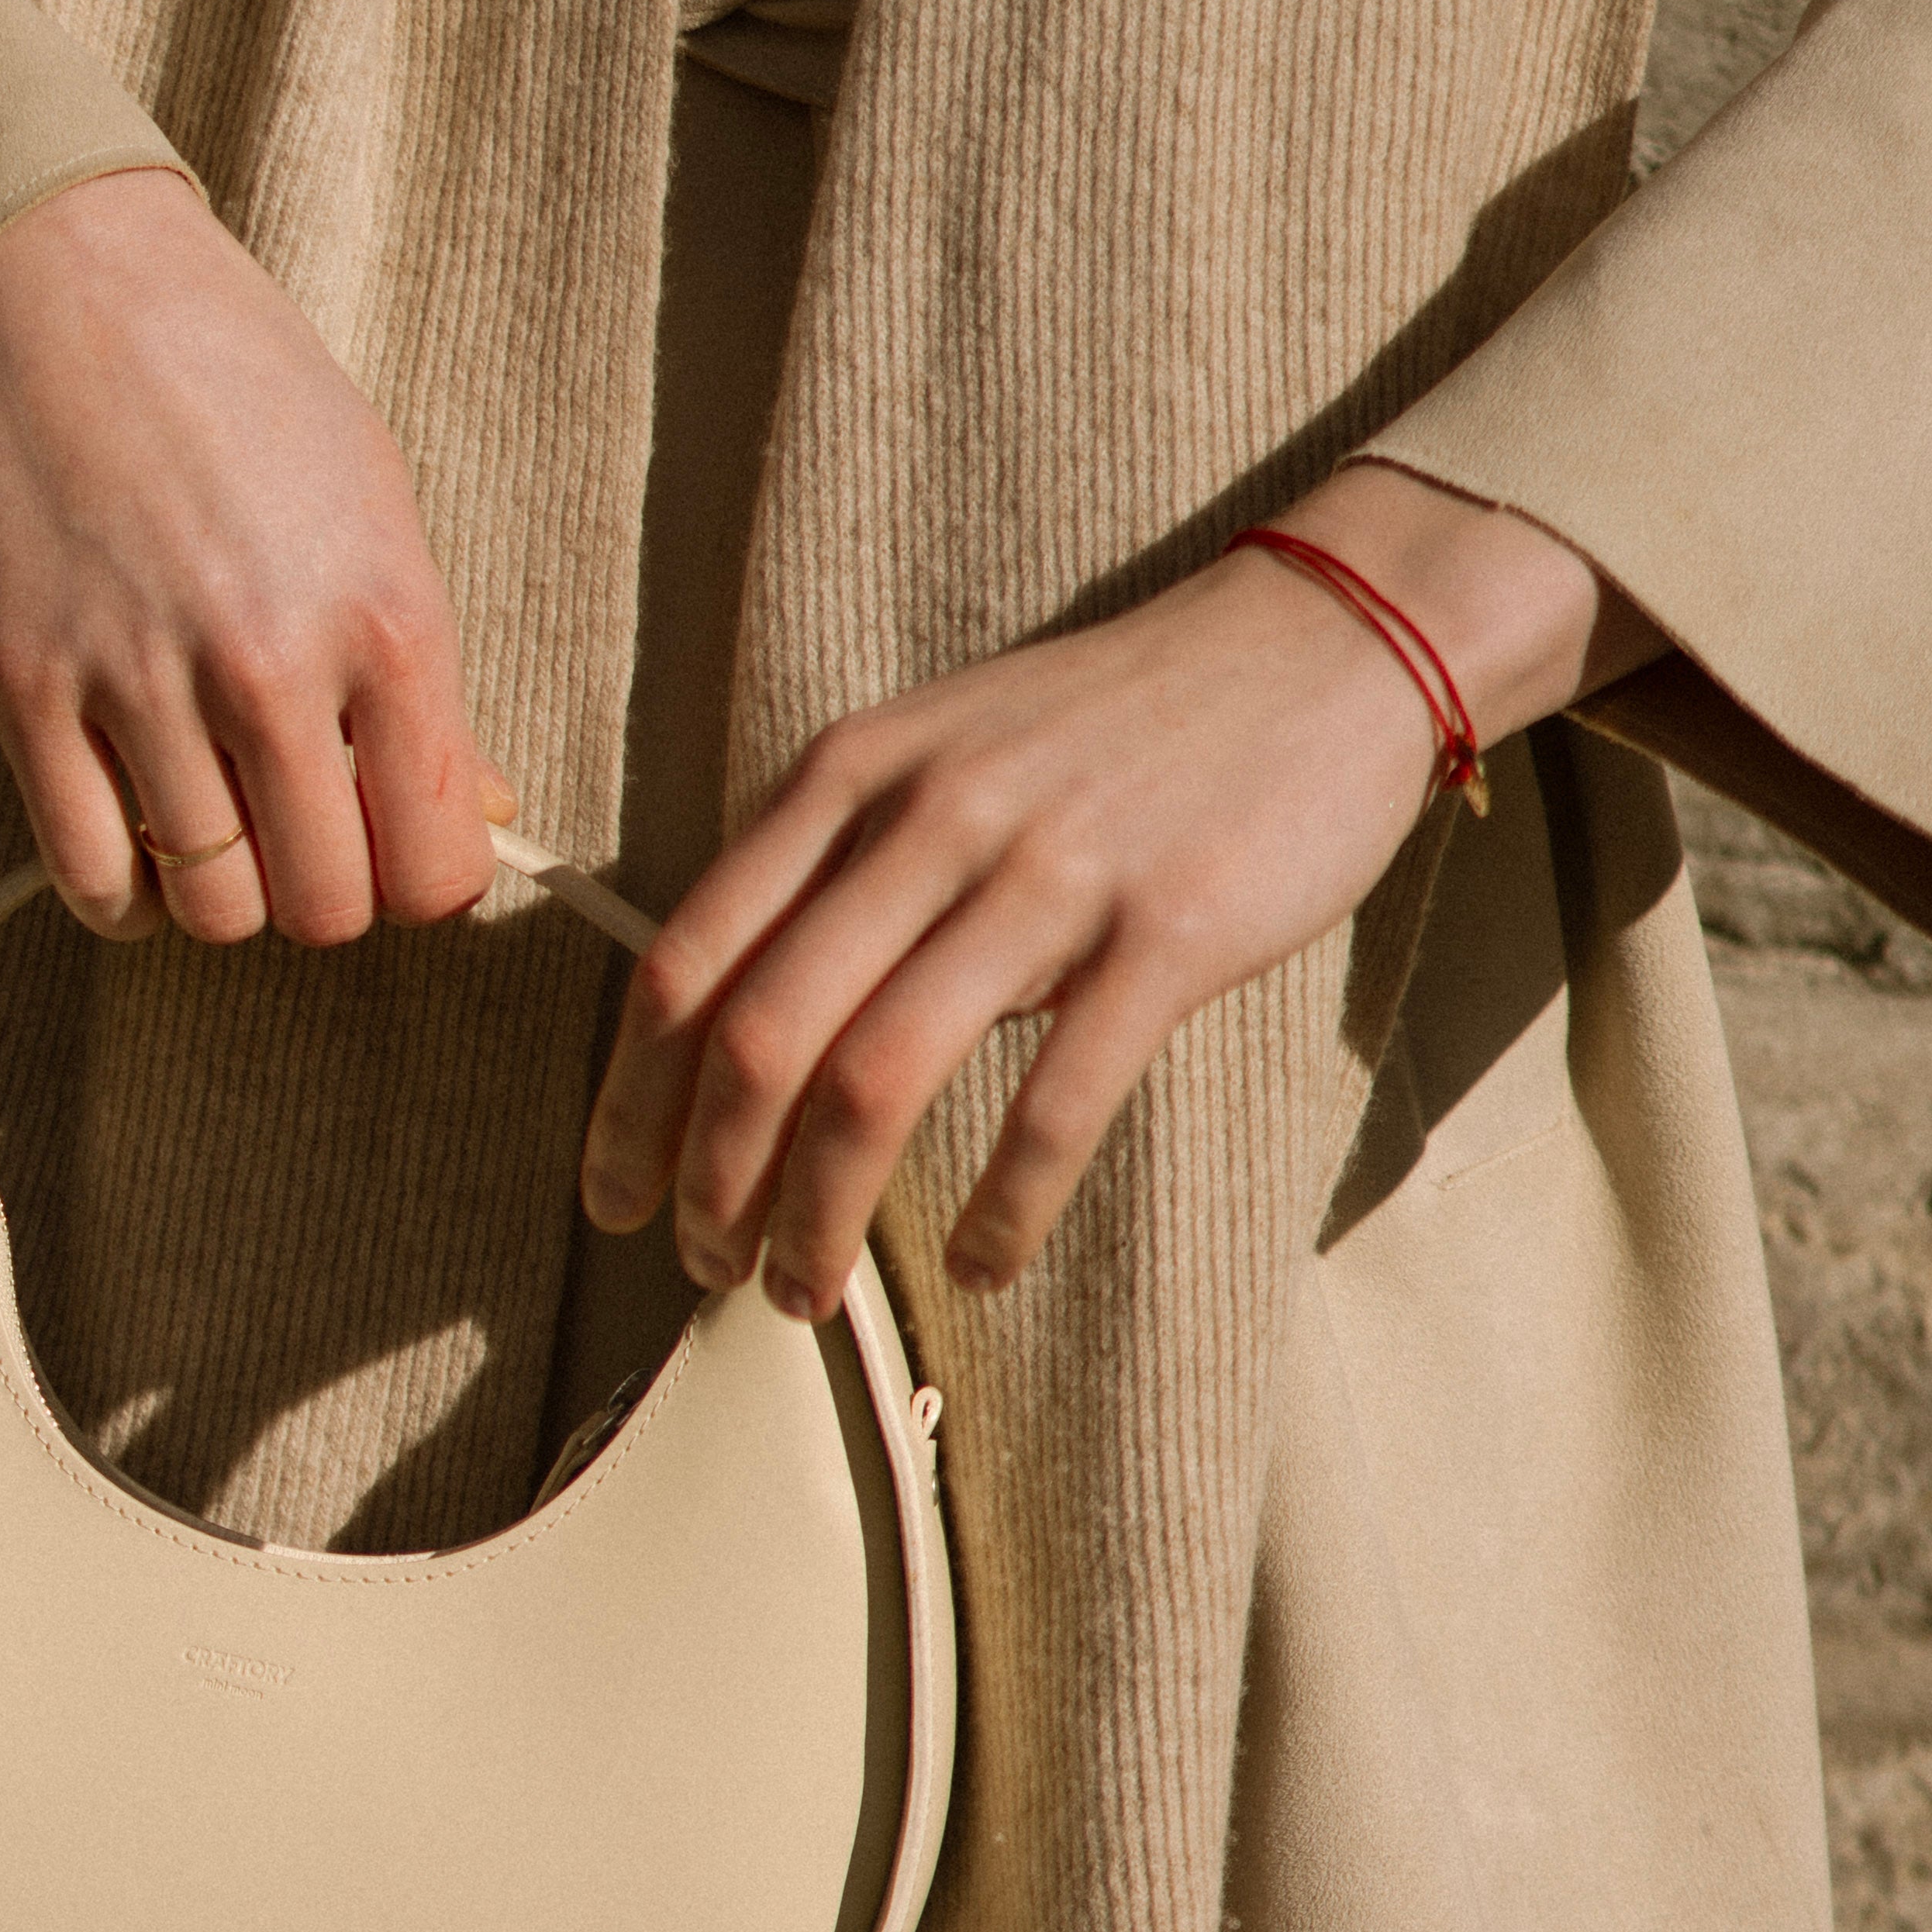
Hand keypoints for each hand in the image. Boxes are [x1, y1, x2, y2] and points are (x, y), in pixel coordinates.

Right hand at [0, 167, 508, 942]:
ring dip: (221, 892)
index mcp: (386, 619)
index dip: (418, 880)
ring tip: (215, 821)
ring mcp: (140, 681)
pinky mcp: (27, 688)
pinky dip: (123, 896)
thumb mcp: (376, 507)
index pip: (433, 868)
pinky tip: (138, 846)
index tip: (390, 843)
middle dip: (320, 892)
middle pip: (323, 908)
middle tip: (298, 830)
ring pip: (211, 909)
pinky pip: (91, 877)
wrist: (66, 280)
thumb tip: (481, 818)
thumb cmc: (239, 387)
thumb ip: (426, 681)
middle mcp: (269, 663)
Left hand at [578, 461, 1660, 1314]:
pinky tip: (980, 1262)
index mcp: (848, 775)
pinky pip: (1052, 1106)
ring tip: (807, 1291)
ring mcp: (1046, 873)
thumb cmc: (1113, 726)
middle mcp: (926, 818)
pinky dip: (1000, 1210)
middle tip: (711, 1270)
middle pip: (760, 1039)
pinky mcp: (1166, 934)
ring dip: (820, 1216)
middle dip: (712, 1184)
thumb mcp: (938, 753)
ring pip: (875, 1082)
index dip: (629, 1103)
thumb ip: (837, 862)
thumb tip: (744, 1023)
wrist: (1318, 640)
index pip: (686, 961)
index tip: (613, 1197)